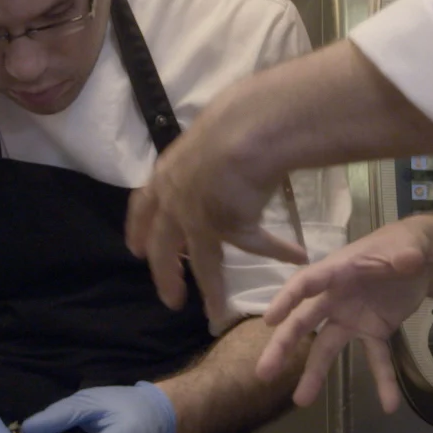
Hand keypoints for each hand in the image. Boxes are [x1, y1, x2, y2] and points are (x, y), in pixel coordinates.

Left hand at [127, 91, 306, 324]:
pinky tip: (297, 256)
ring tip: (216, 311)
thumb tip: (217, 155)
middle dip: (166, 276)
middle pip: (163, 249)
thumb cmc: (231, 121)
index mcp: (165, 176)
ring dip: (212, 289)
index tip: (134, 251)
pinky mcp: (230, 228)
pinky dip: (279, 249)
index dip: (137, 230)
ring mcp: (200, 219)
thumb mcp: (205, 137)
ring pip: (204, 263)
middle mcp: (176, 202)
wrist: (246, 129)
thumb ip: (203, 156)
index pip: (142, 207)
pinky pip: (256, 244)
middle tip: (171, 299)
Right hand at [256, 220, 431, 413]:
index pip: (306, 283)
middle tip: (264, 372)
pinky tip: (388, 404)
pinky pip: (375, 358)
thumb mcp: (406, 246)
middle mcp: (337, 297)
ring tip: (301, 401)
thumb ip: (404, 255)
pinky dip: (383, 380)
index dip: (287, 300)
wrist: (421, 259)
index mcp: (338, 271)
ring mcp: (352, 317)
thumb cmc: (402, 245)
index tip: (270, 321)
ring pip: (327, 347)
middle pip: (305, 321)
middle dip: (284, 345)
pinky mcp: (373, 331)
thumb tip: (408, 260)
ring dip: (315, 372)